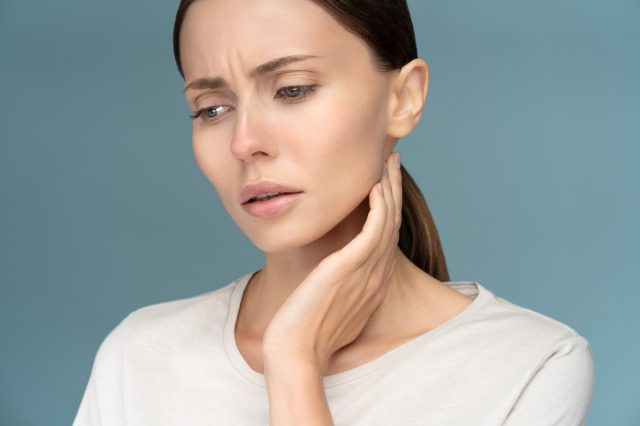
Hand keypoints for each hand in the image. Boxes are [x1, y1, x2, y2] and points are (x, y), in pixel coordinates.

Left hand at [261, 151, 402, 372]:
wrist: (295, 353)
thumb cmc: (305, 333)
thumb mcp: (330, 305)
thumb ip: (338, 286)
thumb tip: (329, 274)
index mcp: (373, 284)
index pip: (387, 237)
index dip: (389, 207)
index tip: (385, 183)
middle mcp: (376, 277)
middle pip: (392, 223)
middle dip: (394, 189)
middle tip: (392, 161)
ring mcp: (366, 274)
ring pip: (387, 222)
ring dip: (389, 189)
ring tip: (387, 162)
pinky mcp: (348, 269)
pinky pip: (373, 232)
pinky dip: (378, 208)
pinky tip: (376, 187)